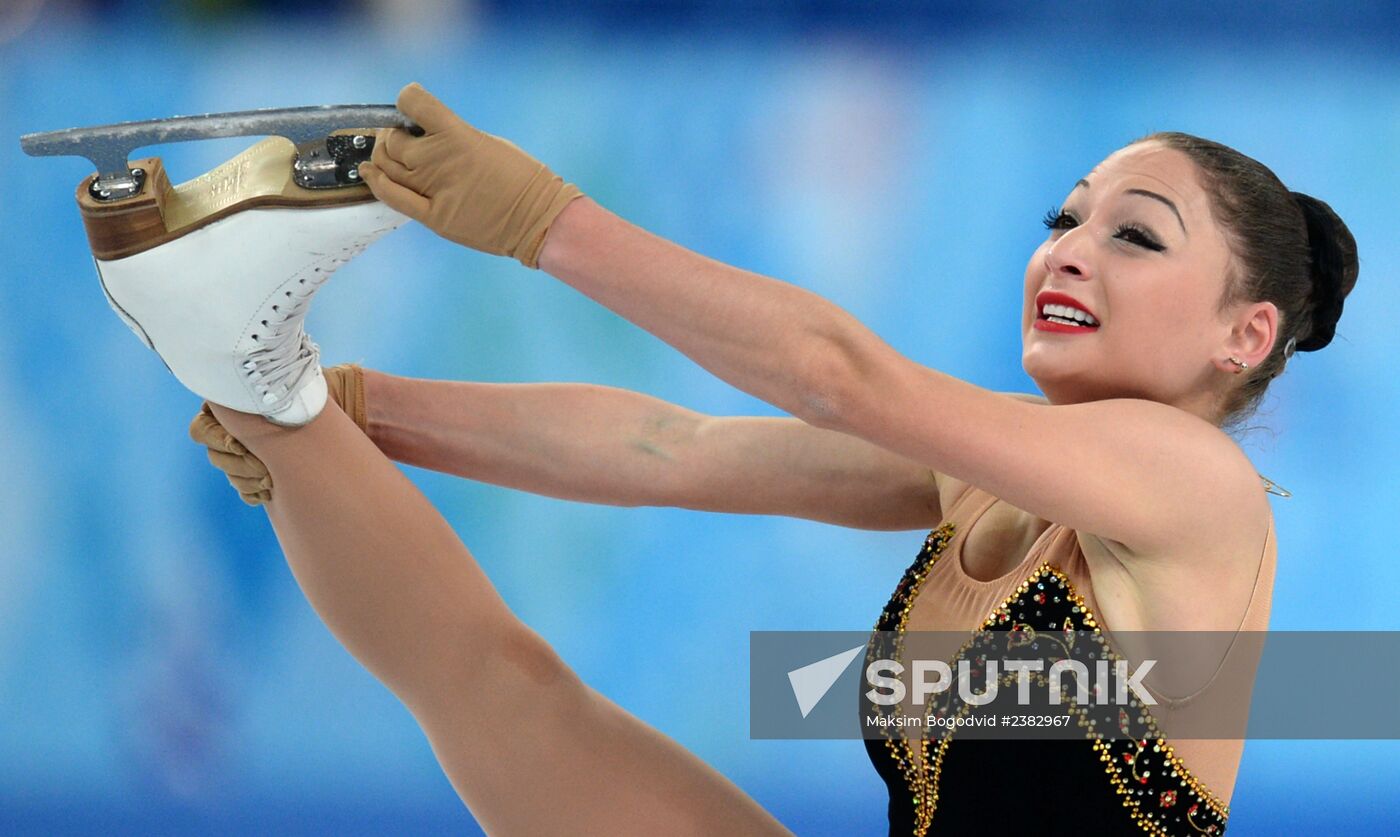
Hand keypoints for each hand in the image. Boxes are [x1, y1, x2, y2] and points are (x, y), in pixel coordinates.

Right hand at [190, 364, 367, 504]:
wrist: (347, 412)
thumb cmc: (311, 396)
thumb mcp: (279, 394)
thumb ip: (248, 402)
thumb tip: (216, 404)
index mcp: (235, 406)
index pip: (202, 428)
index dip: (216, 439)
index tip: (238, 445)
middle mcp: (239, 429)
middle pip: (214, 454)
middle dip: (237, 463)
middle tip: (263, 468)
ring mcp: (251, 452)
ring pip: (230, 473)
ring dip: (247, 479)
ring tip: (271, 479)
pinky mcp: (266, 471)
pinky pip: (246, 489)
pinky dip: (253, 491)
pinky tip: (269, 490)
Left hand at [359, 83, 584, 268]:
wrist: (538, 218)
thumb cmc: (520, 178)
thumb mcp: (487, 142)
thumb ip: (452, 137)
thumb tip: (423, 135)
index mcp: (457, 134)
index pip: (412, 102)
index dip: (406, 100)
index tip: (409, 107)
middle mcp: (440, 160)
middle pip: (393, 140)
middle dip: (392, 136)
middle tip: (401, 139)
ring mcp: (434, 190)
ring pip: (387, 166)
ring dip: (382, 158)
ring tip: (387, 157)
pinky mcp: (434, 217)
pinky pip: (393, 196)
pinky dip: (376, 182)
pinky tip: (370, 173)